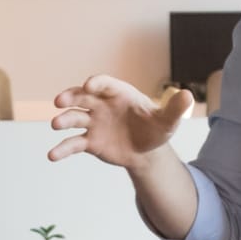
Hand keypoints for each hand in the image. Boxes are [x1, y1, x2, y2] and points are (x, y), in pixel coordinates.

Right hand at [47, 75, 193, 171]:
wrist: (146, 151)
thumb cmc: (156, 129)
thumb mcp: (168, 121)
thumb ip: (174, 109)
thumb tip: (188, 96)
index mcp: (118, 93)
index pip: (104, 83)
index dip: (95, 83)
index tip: (88, 85)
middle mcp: (101, 105)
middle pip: (81, 97)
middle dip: (70, 97)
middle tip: (59, 101)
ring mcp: (93, 123)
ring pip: (74, 118)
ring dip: (63, 120)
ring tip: (56, 125)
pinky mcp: (89, 141)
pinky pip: (73, 143)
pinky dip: (62, 149)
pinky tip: (52, 156)